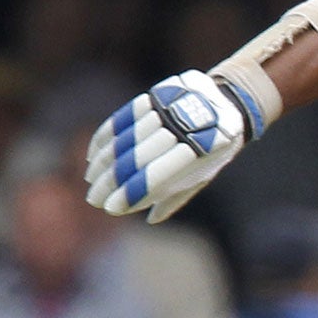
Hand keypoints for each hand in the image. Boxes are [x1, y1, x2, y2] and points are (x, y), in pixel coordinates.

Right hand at [85, 70, 253, 223]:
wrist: (226, 104)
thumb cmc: (213, 148)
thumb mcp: (205, 173)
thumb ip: (178, 194)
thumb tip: (150, 219)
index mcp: (199, 153)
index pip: (157, 177)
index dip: (131, 193)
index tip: (110, 208)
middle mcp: (181, 130)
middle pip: (136, 158)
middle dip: (111, 181)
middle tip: (93, 198)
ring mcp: (166, 111)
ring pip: (125, 139)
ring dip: (103, 162)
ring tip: (90, 179)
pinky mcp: (154, 97)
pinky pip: (122, 119)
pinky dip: (105, 138)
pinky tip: (93, 156)